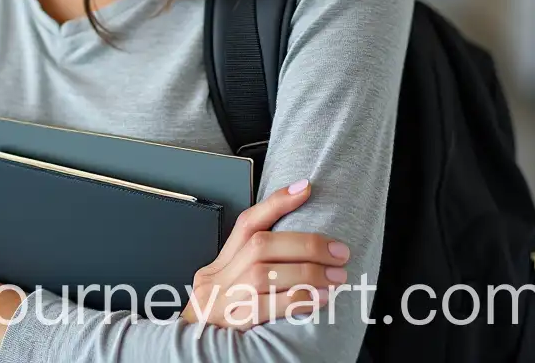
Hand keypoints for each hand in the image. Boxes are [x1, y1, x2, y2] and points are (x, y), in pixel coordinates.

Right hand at [180, 179, 349, 329]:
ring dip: (308, 272)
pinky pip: (269, 306)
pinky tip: (321, 298)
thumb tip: (301, 248)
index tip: (306, 188)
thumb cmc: (222, 318)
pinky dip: (298, 299)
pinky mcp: (235, 322)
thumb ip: (253, 267)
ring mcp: (225, 298)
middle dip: (305, 244)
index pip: (247, 222)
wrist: (194, 349)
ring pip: (265, 273)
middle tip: (339, 251)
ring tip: (337, 276)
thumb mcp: (230, 286)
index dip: (276, 202)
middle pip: (261, 245)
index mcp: (221, 261)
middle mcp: (219, 274)